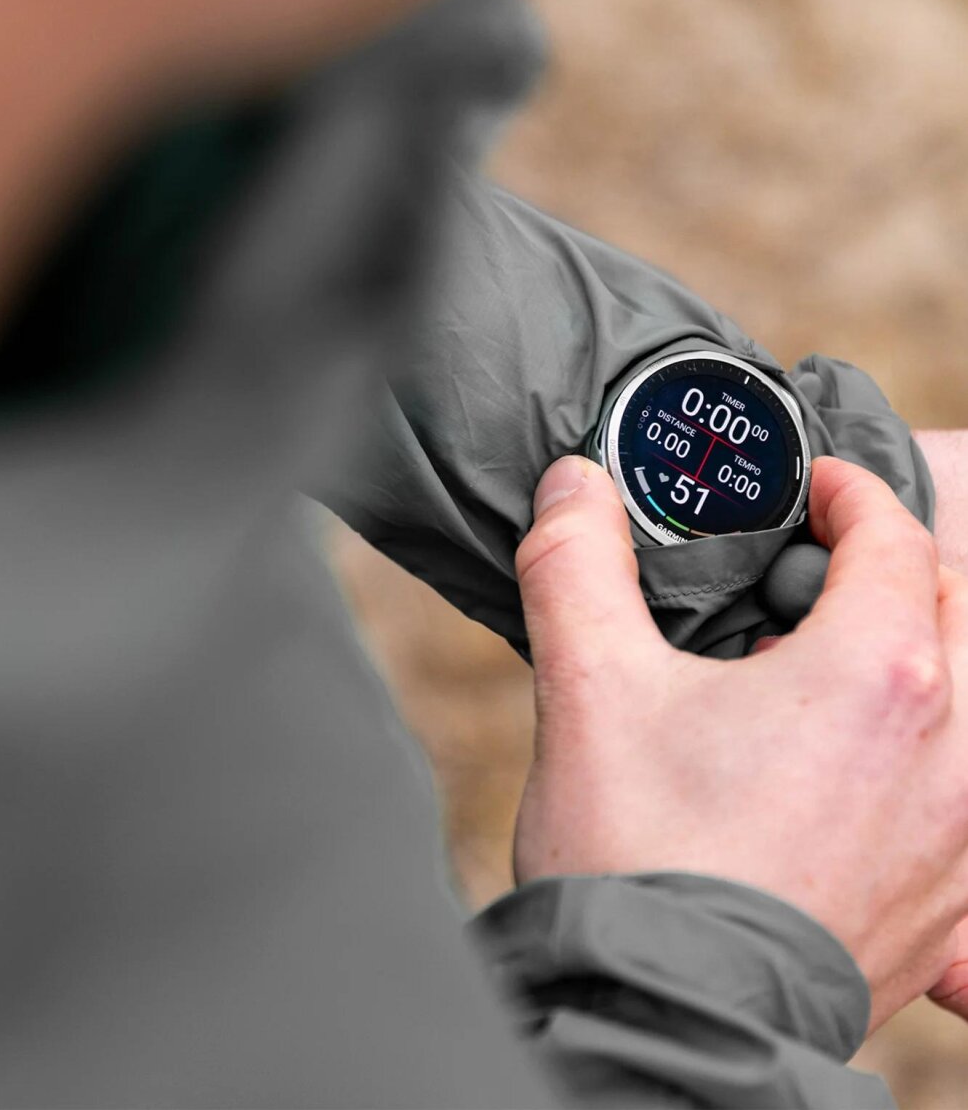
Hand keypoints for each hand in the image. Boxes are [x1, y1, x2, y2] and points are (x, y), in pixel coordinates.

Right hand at [513, 453, 967, 1032]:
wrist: (666, 1019)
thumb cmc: (640, 857)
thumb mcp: (589, 687)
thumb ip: (577, 562)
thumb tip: (572, 482)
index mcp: (874, 677)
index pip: (895, 538)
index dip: (853, 492)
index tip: (815, 485)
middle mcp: (947, 749)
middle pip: (959, 607)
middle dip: (906, 562)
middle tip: (835, 556)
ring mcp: (959, 833)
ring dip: (932, 654)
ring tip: (852, 653)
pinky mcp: (950, 903)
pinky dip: (939, 753)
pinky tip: (873, 767)